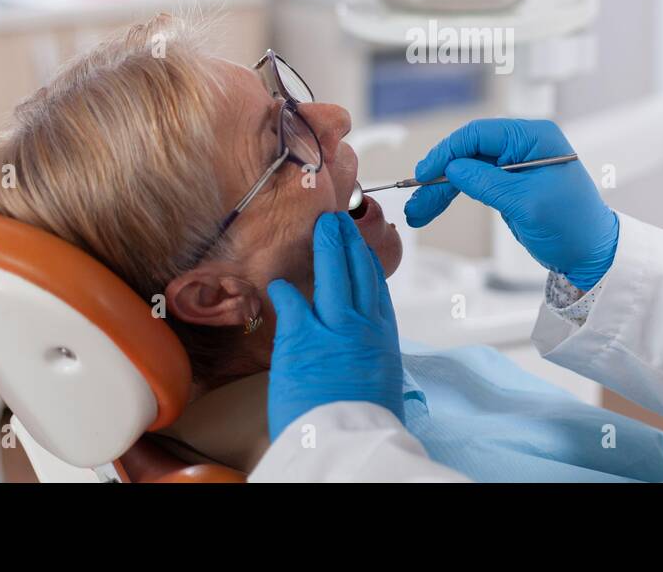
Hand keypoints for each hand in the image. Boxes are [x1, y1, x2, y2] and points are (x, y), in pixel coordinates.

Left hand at [266, 211, 404, 441]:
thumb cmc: (365, 424)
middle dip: (348, 242)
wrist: (349, 441)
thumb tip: (368, 362)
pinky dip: (284, 290)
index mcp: (383, 339)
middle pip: (357, 272)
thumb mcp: (383, 386)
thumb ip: (373, 363)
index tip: (361, 249)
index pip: (376, 290)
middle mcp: (363, 326)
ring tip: (323, 227)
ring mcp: (333, 329)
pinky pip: (291, 303)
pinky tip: (278, 283)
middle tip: (340, 222)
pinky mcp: (303, 338)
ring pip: (332, 274)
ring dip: (327, 246)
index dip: (368, 264)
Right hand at [404, 118, 618, 289]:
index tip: (424, 172)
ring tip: (418, 212)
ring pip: (467, 169)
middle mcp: (524, 145)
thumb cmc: (574, 226)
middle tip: (416, 200)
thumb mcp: (527, 204)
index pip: (480, 133)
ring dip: (441, 189)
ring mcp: (516, 165)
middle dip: (440, 175)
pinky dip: (454, 195)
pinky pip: (474, 184)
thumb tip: (452, 167)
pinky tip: (433, 207)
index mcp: (535, 138)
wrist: (593, 255)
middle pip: (469, 152)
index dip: (448, 151)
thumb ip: (487, 182)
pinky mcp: (510, 185)